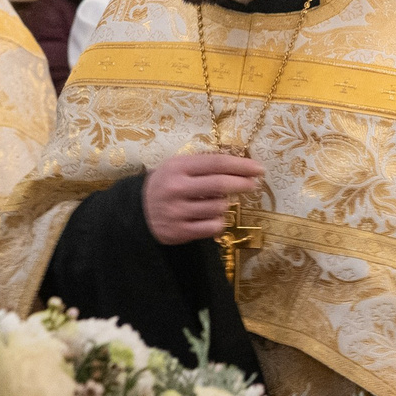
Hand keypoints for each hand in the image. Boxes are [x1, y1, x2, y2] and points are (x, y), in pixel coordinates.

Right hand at [143, 151, 266, 245]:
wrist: (136, 212)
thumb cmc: (164, 184)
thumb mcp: (177, 166)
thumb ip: (203, 164)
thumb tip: (239, 164)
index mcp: (178, 167)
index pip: (216, 163)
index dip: (241, 166)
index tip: (258, 169)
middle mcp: (177, 188)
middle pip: (220, 185)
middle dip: (243, 184)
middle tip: (253, 184)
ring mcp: (178, 212)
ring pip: (219, 207)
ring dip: (225, 204)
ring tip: (216, 202)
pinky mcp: (180, 231)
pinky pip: (213, 227)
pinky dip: (219, 222)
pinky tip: (212, 217)